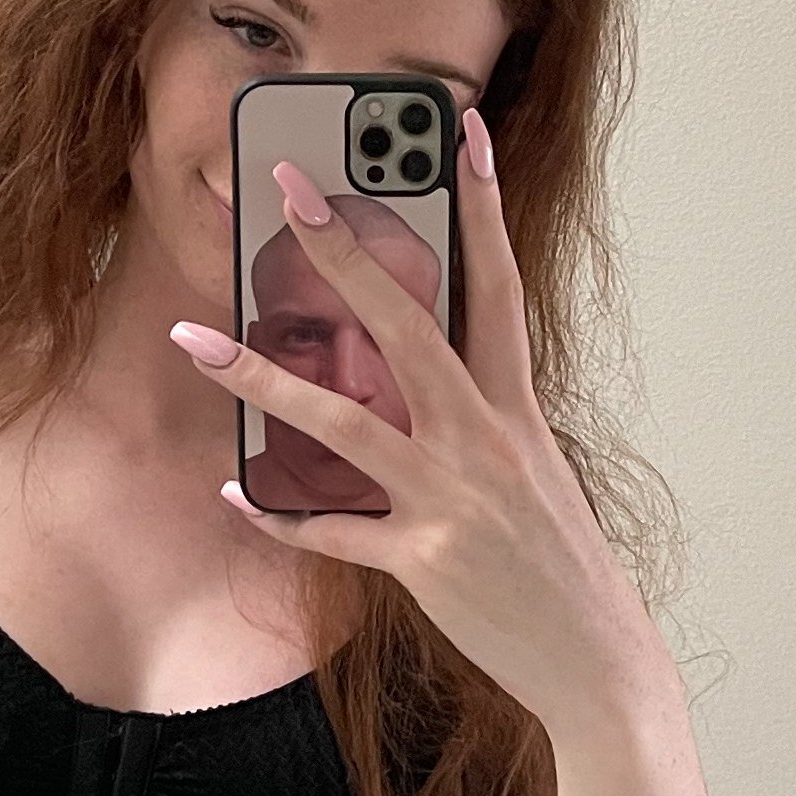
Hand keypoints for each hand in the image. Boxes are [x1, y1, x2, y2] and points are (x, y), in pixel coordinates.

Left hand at [170, 111, 669, 737]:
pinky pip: (332, 531)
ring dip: (261, 377)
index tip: (460, 133)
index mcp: (518, 411)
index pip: (498, 286)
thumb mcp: (534, 475)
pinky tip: (235, 489)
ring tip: (196, 339)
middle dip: (343, 253)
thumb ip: (480, 423)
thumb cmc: (561, 567)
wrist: (598, 663)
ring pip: (342, 421)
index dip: (482, 205)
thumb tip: (414, 385)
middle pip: (406, 325)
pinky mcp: (423, 561)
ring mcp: (451, 498)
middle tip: (289, 191)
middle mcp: (485, 441)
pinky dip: (279, 512)